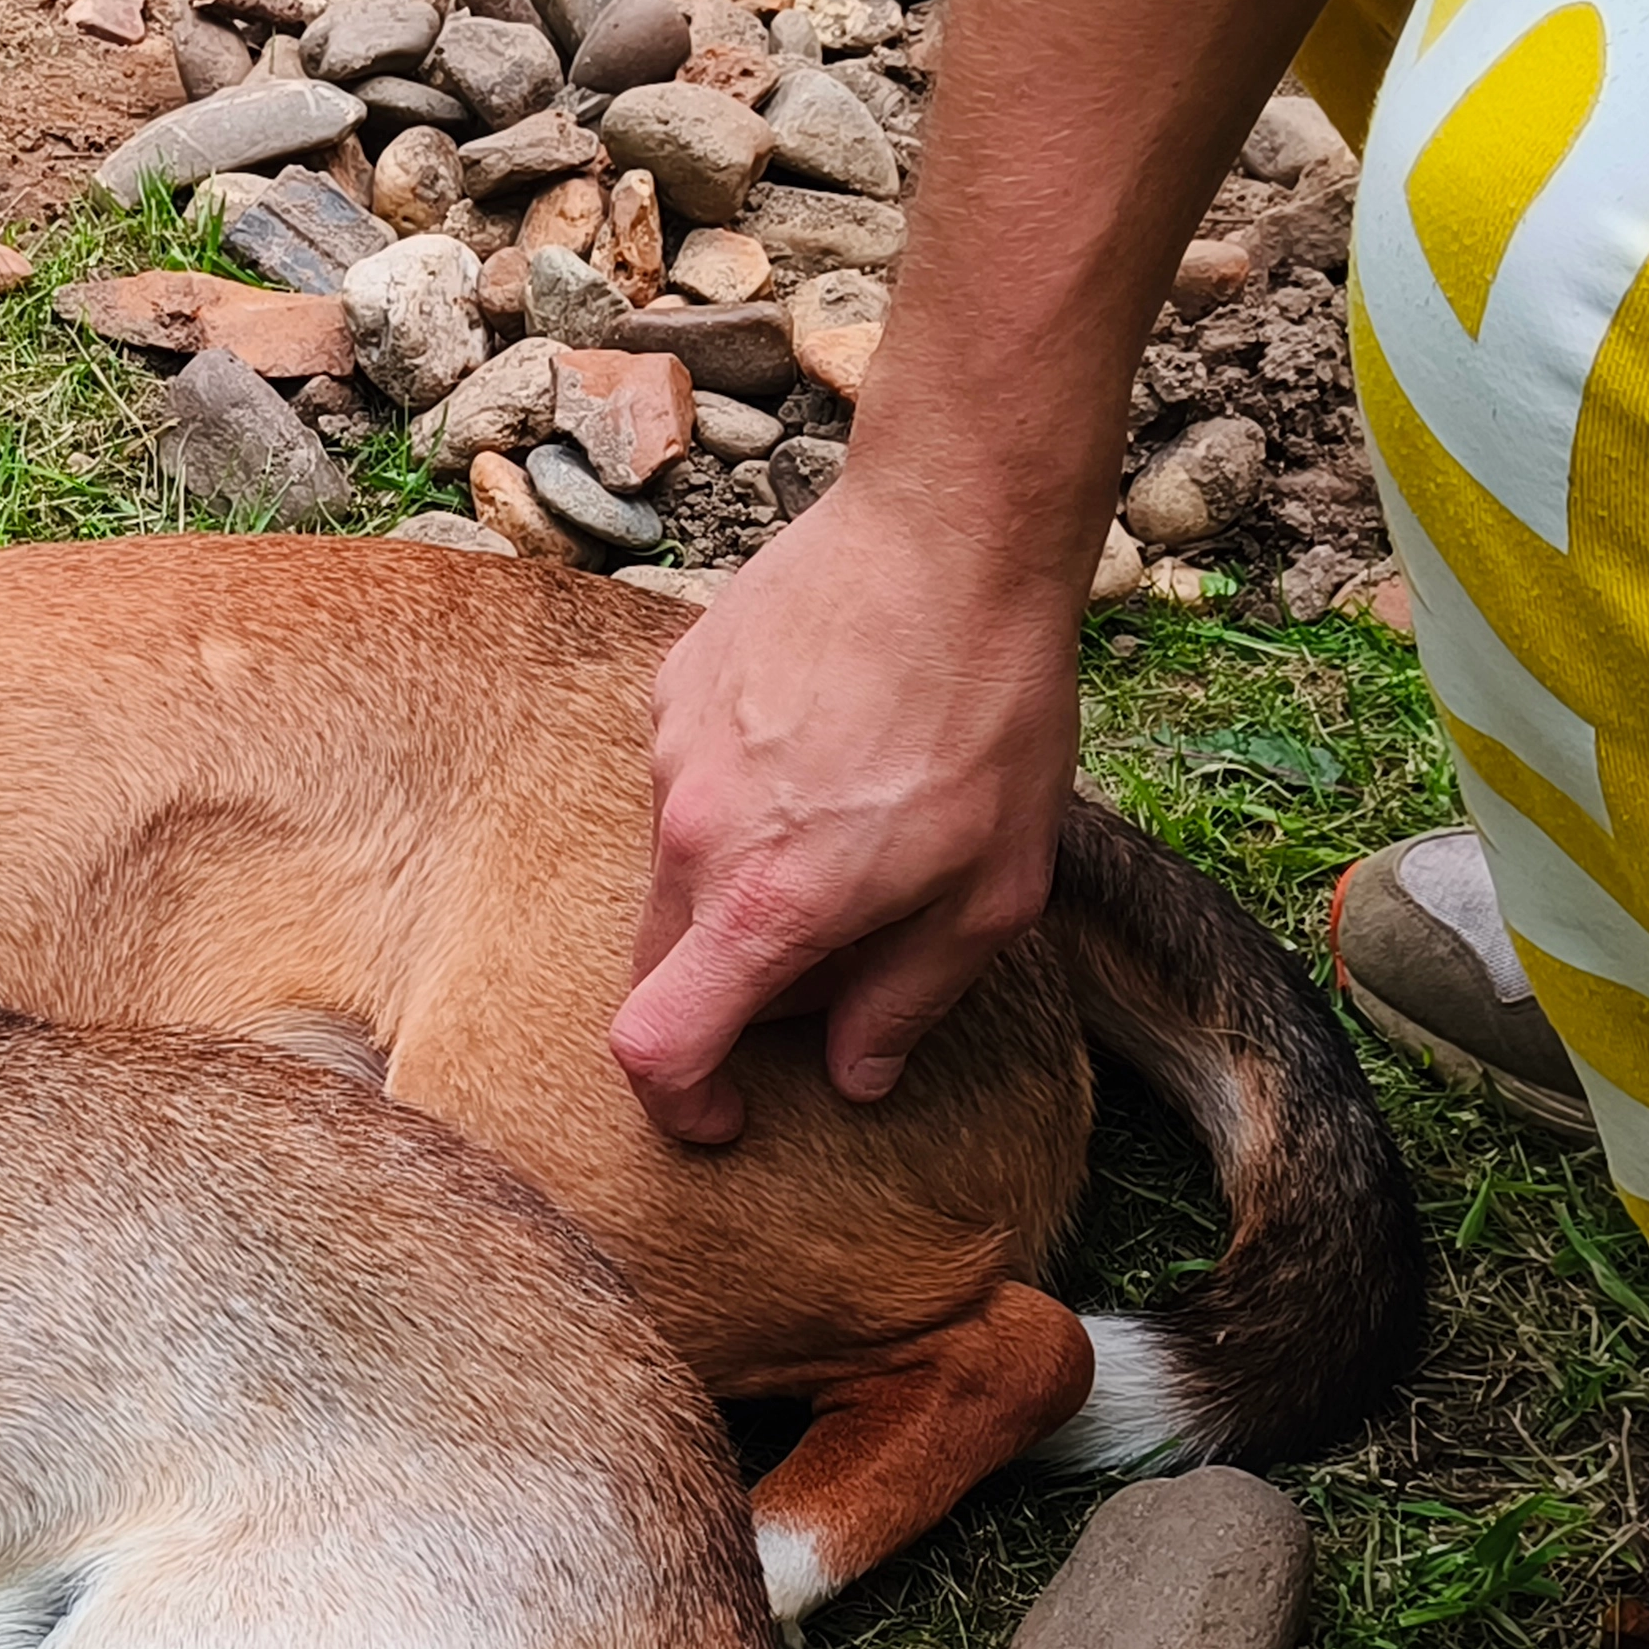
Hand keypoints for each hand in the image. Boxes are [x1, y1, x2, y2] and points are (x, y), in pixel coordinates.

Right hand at [612, 476, 1084, 1139]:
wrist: (950, 534)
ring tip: (852, 819)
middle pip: (663, 962)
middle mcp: (692, 834)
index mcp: (766, 903)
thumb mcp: (993, 891)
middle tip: (833, 960)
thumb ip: (908, 999)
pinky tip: (823, 744)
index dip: (679, 1104)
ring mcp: (671, 754)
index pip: (655, 1046)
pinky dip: (740, 796)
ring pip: (679, 866)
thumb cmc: (990, 714)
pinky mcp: (674, 686)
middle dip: (731, 992)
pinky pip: (686, 779)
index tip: (722, 1114)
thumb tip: (852, 1075)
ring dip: (743, 880)